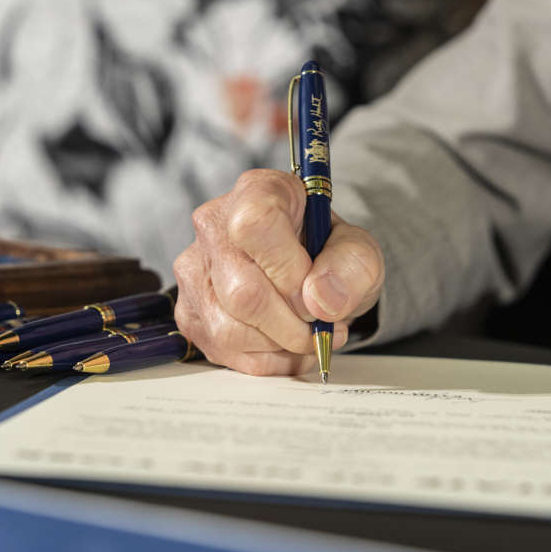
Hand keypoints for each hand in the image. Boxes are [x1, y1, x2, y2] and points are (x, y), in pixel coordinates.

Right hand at [173, 169, 384, 374]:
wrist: (310, 275)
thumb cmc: (328, 255)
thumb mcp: (359, 252)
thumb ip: (352, 267)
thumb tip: (320, 300)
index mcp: (257, 192)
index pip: (254, 226)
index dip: (289, 272)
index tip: (315, 291)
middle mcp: (214, 226)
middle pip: (242, 292)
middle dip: (293, 323)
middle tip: (320, 323)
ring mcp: (195, 271)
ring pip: (230, 330)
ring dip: (281, 345)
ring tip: (306, 332)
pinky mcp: (191, 313)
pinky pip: (225, 352)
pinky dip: (266, 359)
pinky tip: (285, 344)